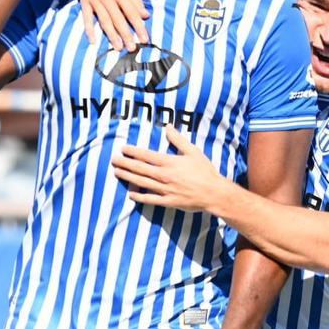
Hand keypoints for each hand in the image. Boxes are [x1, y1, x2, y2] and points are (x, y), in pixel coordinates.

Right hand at [80, 0, 147, 51]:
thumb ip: (137, 0)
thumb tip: (146, 16)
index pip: (132, 14)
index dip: (139, 27)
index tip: (145, 40)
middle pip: (118, 20)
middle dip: (126, 35)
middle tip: (132, 49)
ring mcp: (95, 0)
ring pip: (104, 21)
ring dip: (112, 36)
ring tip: (118, 48)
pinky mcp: (85, 1)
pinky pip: (87, 18)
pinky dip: (89, 30)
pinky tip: (93, 41)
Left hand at [111, 127, 225, 212]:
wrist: (214, 193)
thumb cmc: (205, 171)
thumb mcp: (193, 151)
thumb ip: (178, 139)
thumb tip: (168, 126)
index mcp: (169, 162)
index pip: (146, 156)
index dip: (133, 152)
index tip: (123, 148)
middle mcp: (164, 176)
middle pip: (140, 169)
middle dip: (125, 163)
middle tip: (113, 160)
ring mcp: (165, 189)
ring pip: (142, 183)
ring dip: (128, 177)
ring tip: (116, 172)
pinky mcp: (168, 201)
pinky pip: (150, 199)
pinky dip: (140, 197)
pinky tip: (131, 195)